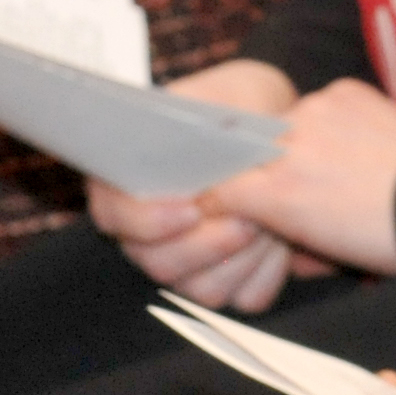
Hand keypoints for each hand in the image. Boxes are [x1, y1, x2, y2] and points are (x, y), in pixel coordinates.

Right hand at [91, 60, 303, 307]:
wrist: (274, 129)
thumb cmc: (237, 109)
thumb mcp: (218, 98)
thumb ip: (198, 125)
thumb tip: (194, 157)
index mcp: (127, 180)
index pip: (114, 214)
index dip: (148, 221)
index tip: (193, 208)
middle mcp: (147, 230)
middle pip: (157, 262)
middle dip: (208, 244)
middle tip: (248, 218)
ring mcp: (185, 260)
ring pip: (199, 288)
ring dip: (240, 259)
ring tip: (268, 223)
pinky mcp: (225, 278)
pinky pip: (242, 296)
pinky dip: (265, 272)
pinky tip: (281, 242)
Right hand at [201, 78, 395, 275]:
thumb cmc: (389, 239)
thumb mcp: (329, 255)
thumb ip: (290, 242)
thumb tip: (278, 238)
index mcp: (277, 194)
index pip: (221, 189)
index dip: (223, 198)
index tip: (228, 203)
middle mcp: (285, 147)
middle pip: (252, 153)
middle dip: (267, 170)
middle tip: (299, 186)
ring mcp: (314, 112)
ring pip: (288, 126)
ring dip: (301, 143)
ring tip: (338, 162)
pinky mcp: (343, 90)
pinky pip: (322, 105)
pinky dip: (332, 122)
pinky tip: (357, 141)